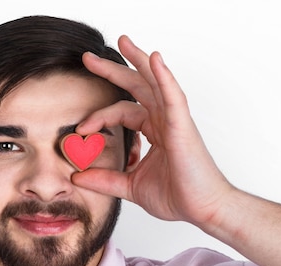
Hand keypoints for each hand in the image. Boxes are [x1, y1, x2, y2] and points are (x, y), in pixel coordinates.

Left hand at [74, 36, 234, 226]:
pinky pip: (173, 96)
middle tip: (88, 58)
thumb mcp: (130, 186)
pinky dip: (164, 77)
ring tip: (123, 41)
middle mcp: (163, 120)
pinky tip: (154, 60)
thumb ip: (104, 179)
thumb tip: (77, 176)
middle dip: (112, 71)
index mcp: (153, 131)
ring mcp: (174, 121)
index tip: (79, 130)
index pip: (121, 112)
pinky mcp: (183, 126)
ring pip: (154, 82)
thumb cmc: (177, 196)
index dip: (98, 117)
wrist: (203, 210)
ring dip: (138, 60)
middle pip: (136, 87)